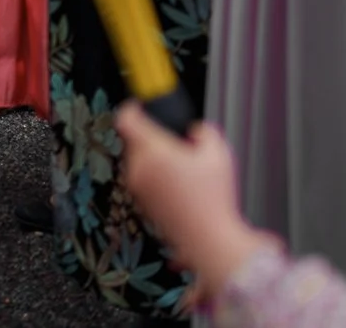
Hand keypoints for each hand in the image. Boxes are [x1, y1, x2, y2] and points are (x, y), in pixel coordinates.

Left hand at [113, 106, 275, 304]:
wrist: (208, 240)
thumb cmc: (212, 200)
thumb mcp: (219, 154)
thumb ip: (204, 131)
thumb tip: (195, 130)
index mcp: (152, 151)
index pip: (127, 118)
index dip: (132, 107)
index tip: (139, 105)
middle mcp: (138, 168)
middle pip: (134, 141)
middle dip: (153, 139)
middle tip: (177, 147)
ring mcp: (138, 189)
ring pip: (139, 162)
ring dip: (154, 161)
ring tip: (183, 172)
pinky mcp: (141, 205)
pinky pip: (143, 182)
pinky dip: (156, 180)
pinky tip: (180, 189)